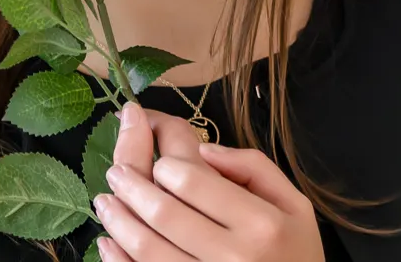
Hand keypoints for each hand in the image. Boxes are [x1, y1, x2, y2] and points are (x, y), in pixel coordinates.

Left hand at [92, 101, 324, 261]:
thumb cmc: (295, 255)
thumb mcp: (294, 206)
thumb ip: (255, 169)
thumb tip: (205, 149)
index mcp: (260, 224)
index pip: (194, 181)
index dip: (164, 162)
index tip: (156, 156)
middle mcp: (233, 256)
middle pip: (164, 212)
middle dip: (131, 185)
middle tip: (115, 172)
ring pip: (147, 247)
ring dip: (118, 220)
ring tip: (105, 201)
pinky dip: (119, 259)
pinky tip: (108, 243)